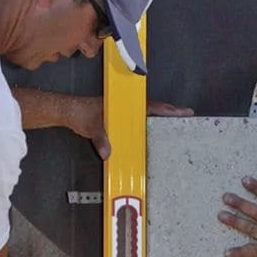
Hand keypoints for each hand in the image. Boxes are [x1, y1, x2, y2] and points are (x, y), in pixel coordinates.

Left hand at [65, 98, 192, 160]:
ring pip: (146, 115)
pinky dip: (146, 126)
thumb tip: (107, 153)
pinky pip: (136, 122)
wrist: (69, 111)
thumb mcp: (91, 127)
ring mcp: (123, 113)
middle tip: (186, 117)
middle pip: (153, 109)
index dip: (167, 110)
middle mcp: (126, 107)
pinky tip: (153, 134)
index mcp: (123, 104)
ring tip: (175, 125)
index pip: (150, 106)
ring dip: (160, 119)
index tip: (182, 112)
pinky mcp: (118, 119)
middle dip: (170, 113)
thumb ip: (101, 139)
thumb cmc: (80, 113)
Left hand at [218, 176, 256, 256]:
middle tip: (225, 197)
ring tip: (221, 215)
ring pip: (249, 228)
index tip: (244, 180)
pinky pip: (252, 253)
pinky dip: (238, 253)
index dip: (255, 187)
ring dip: (234, 221)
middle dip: (238, 202)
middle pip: (253, 211)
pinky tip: (226, 253)